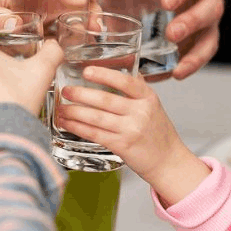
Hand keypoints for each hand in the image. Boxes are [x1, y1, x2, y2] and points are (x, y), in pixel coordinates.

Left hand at [55, 66, 209, 204]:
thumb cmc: (158, 133)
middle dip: (80, 94)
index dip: (104, 75)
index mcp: (147, 98)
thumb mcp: (153, 106)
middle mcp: (140, 112)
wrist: (169, 161)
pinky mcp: (122, 146)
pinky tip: (67, 123)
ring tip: (62, 108)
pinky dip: (77, 128)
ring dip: (74, 112)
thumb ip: (137, 89)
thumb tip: (122, 68)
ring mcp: (131, 130)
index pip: (125, 82)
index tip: (86, 70)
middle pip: (105, 100)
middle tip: (65, 91)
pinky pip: (94, 134)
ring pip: (96, 118)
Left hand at [162, 0, 223, 79]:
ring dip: (197, 53)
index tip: (166, 2)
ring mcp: (207, 18)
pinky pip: (201, 55)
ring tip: (177, 69)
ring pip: (211, 36)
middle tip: (171, 34)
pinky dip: (189, 67)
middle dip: (192, 21)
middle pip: (211, 7)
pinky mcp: (202, 39)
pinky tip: (171, 76)